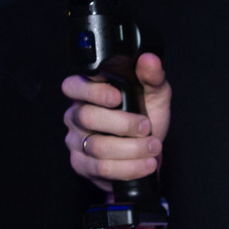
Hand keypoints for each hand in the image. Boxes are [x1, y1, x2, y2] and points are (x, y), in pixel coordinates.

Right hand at [60, 52, 169, 191]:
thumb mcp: (154, 95)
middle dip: (122, 124)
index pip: (73, 86)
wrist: (148, 153)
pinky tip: (146, 164)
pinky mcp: (82, 165)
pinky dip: (129, 168)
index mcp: (88, 92)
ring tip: (153, 147)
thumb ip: (152, 77)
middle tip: (146, 127)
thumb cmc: (145, 119)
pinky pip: (101, 169)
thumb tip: (149, 60)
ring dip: (131, 149)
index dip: (92, 91)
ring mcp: (76, 141)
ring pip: (96, 147)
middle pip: (87, 118)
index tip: (117, 97)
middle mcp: (76, 115)